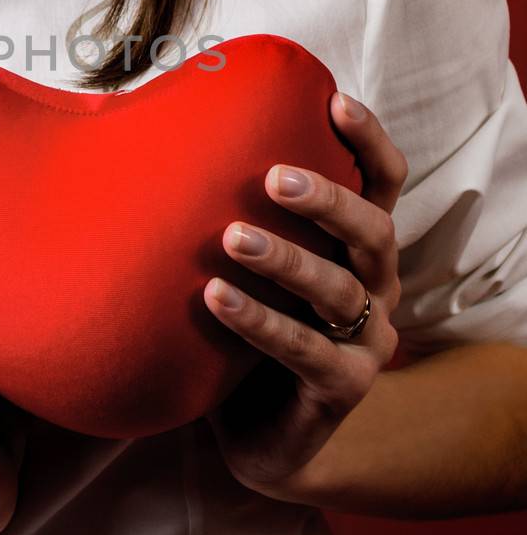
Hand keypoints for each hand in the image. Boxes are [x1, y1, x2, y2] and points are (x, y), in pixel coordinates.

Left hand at [200, 91, 405, 501]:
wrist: (256, 434)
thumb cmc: (245, 329)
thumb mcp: (247, 265)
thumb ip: (233, 207)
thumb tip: (150, 127)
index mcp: (359, 247)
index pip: (384, 182)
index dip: (368, 140)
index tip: (333, 100)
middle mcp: (377, 287)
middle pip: (374, 231)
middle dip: (328, 200)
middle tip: (274, 177)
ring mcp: (368, 340)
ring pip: (339, 290)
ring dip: (286, 259)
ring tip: (231, 236)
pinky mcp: (343, 388)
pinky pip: (304, 350)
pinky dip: (260, 321)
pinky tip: (215, 297)